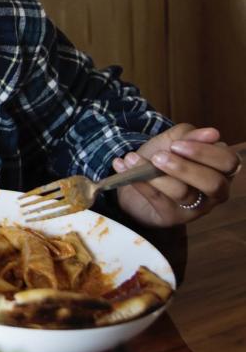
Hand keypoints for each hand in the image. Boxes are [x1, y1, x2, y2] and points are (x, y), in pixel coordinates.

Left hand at [113, 124, 238, 226]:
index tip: (177, 144)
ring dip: (155, 174)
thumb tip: (212, 133)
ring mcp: (196, 208)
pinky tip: (122, 166)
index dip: (205, 152)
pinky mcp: (173, 218)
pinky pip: (158, 200)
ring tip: (132, 158)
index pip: (228, 162)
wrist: (134, 181)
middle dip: (185, 168)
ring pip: (183, 193)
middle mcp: (215, 192)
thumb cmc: (161, 158)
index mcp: (221, 169)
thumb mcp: (172, 141)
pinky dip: (138, 181)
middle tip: (159, 157)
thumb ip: (189, 136)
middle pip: (213, 183)